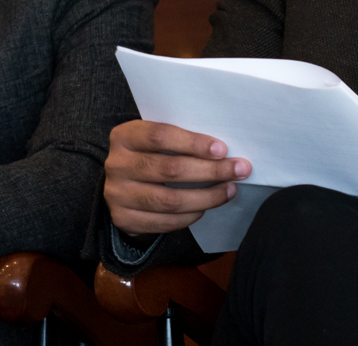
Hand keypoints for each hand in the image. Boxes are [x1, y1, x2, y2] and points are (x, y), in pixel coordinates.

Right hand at [104, 120, 250, 236]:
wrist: (121, 186)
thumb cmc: (150, 155)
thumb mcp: (155, 141)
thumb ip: (180, 141)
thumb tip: (223, 151)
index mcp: (124, 136)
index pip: (160, 136)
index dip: (193, 143)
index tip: (222, 150)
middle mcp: (117, 164)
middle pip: (170, 169)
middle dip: (211, 170)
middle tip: (240, 169)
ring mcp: (117, 194)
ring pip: (170, 200)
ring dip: (207, 197)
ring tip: (230, 190)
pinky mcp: (124, 219)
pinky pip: (165, 221)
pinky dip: (191, 215)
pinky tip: (206, 207)